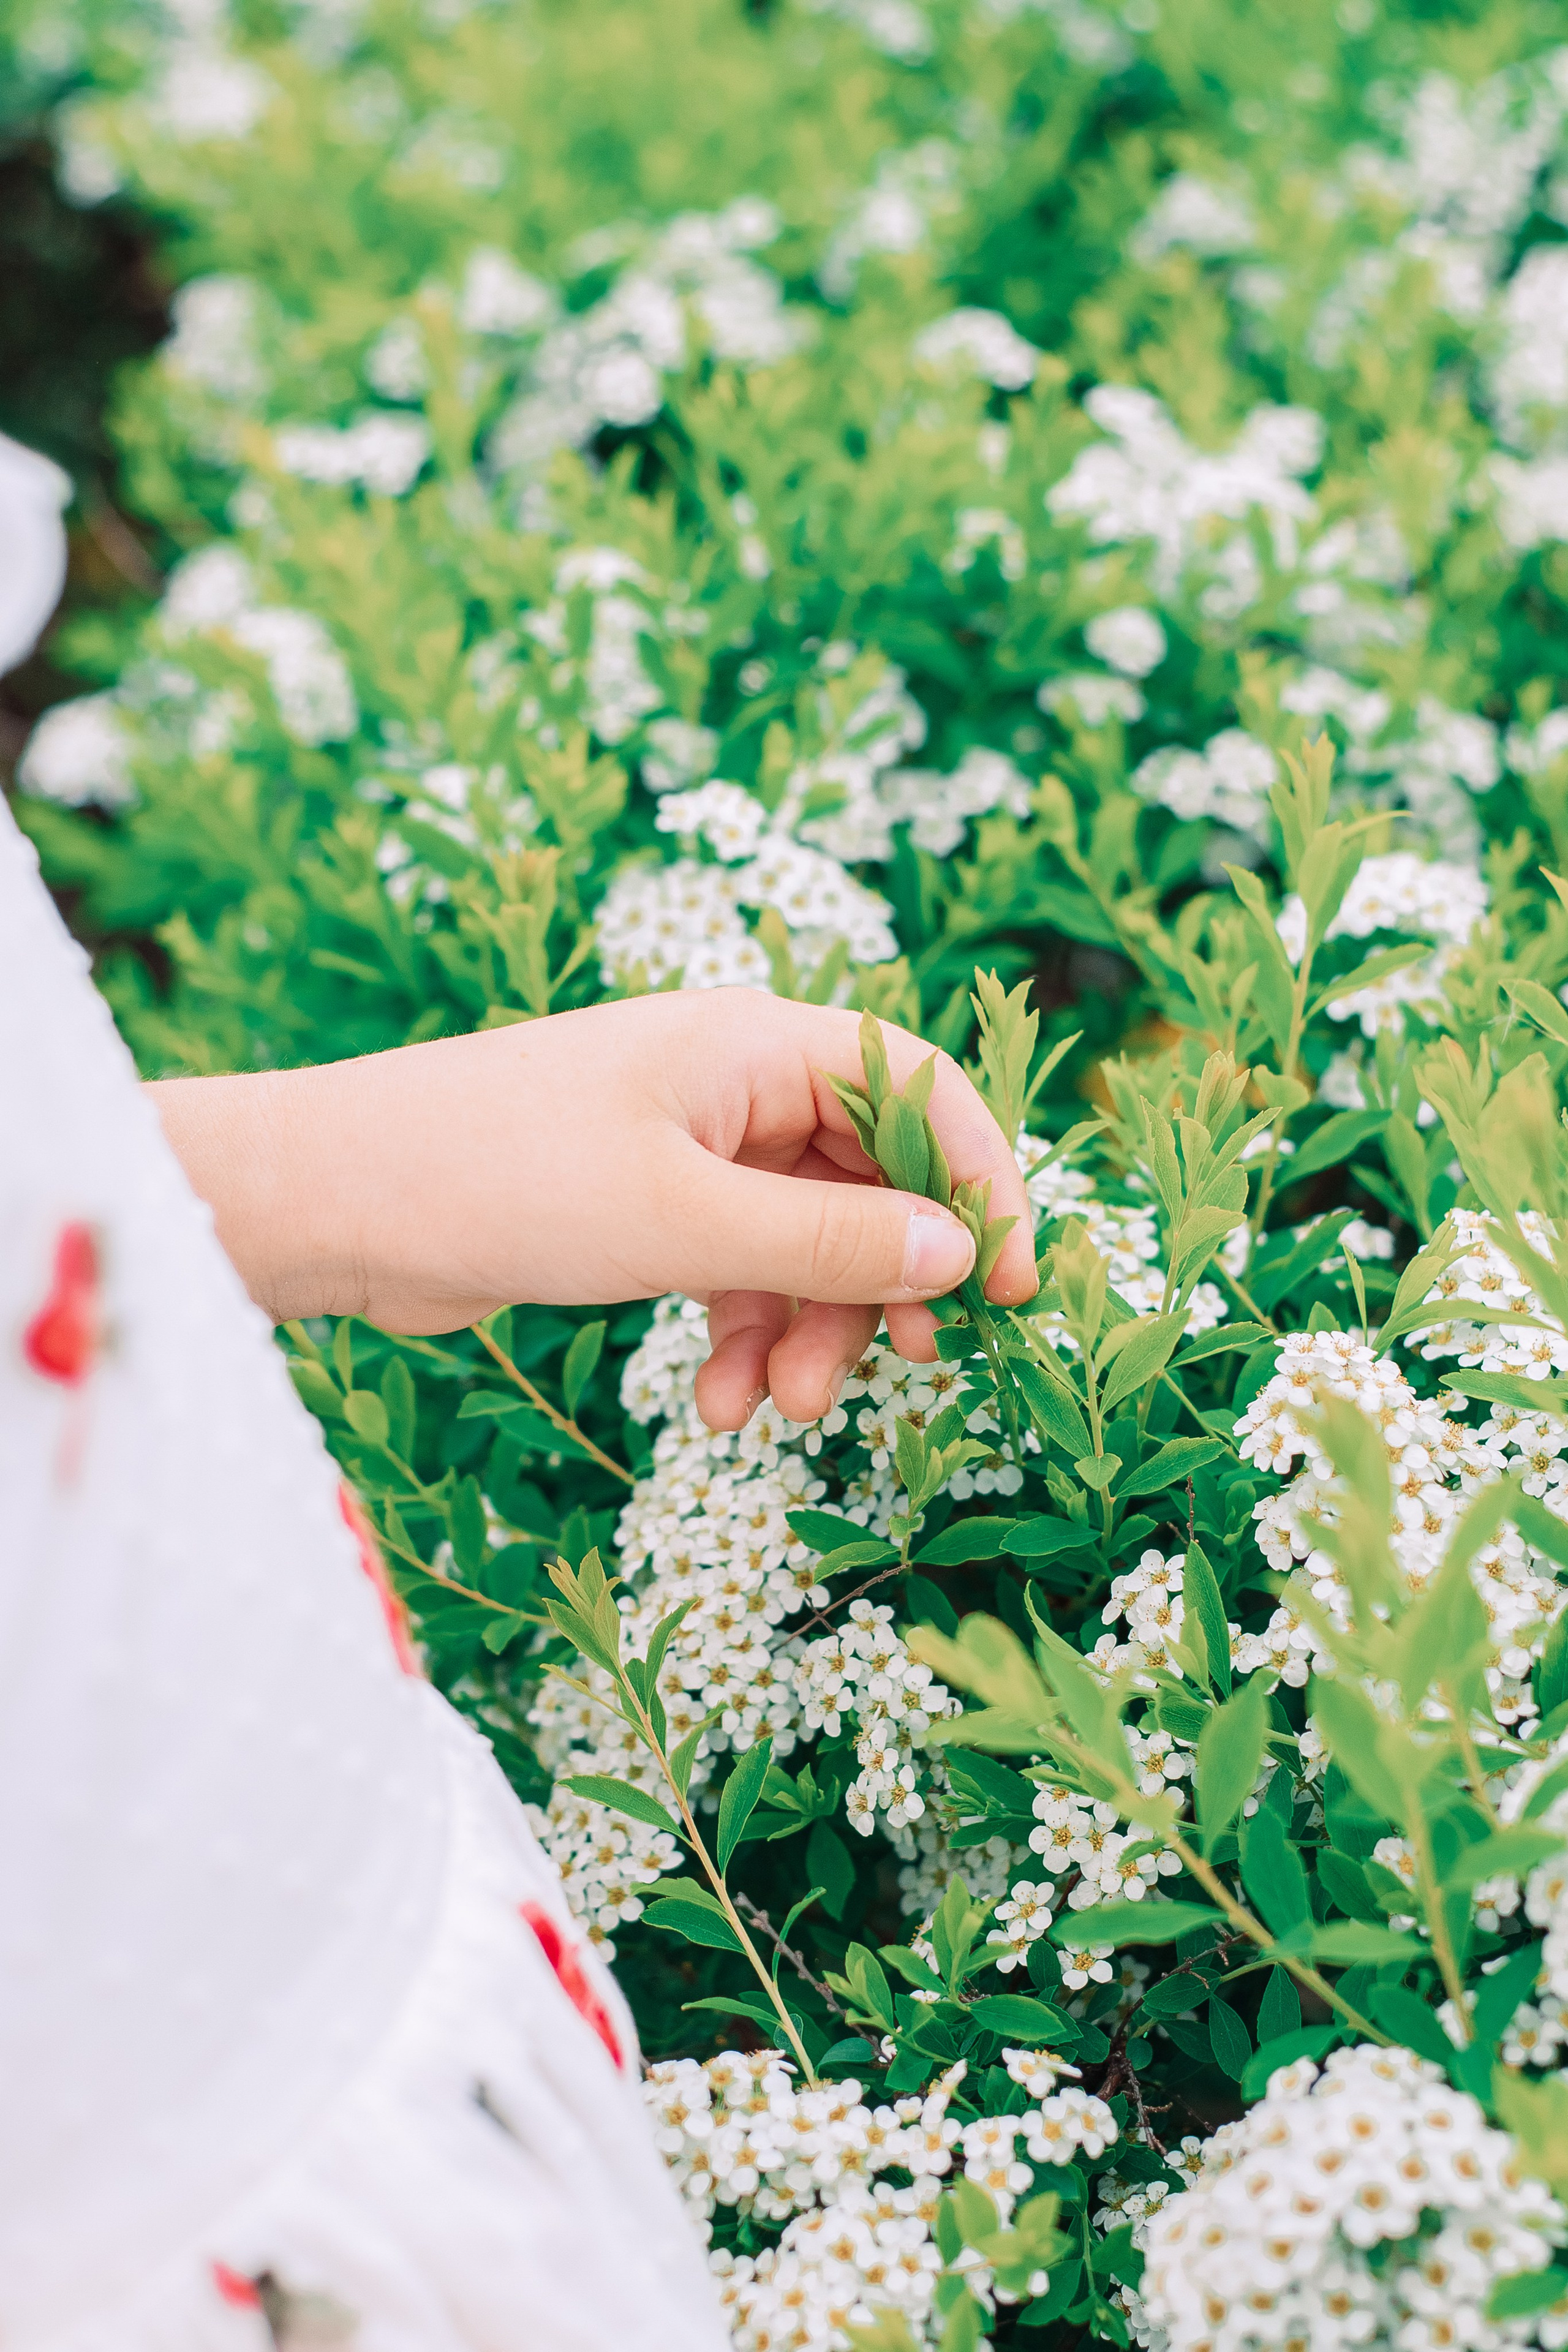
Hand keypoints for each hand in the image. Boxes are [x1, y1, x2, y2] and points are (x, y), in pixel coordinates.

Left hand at [148, 990, 1035, 1428]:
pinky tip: (716, 1406)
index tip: (1013, 1286)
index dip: (982, 1181)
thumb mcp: (684, 1221)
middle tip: (910, 1371)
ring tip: (775, 1413)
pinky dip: (740, 1335)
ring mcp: (686, 1146)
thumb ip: (828, 1245)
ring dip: (805, 1331)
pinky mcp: (641, 1206)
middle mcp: (731, 1084)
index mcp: (753, 1043)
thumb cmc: (500, 1177)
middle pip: (867, 1177)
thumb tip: (958, 1256)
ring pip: (801, 1240)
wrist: (333, 1203)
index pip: (920, 1089)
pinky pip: (734, 1269)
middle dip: (882, 1284)